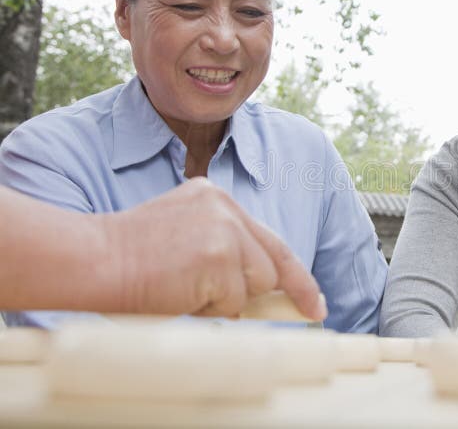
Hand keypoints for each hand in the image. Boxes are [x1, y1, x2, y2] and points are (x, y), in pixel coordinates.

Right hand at [99, 178, 326, 319]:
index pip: (270, 240)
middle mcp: (226, 207)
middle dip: (256, 292)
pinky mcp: (219, 254)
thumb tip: (257, 295)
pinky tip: (180, 292)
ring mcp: (225, 229)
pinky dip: (211, 308)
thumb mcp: (185, 239)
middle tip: (215, 299)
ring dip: (226, 299)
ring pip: (257, 284)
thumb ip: (224, 253)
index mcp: (215, 197)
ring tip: (184, 288)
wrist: (94, 258)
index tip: (314, 303)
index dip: (296, 276)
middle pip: (271, 264)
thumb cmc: (131, 258)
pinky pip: (235, 300)